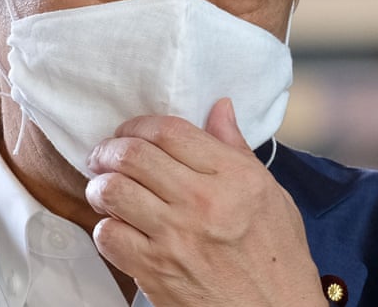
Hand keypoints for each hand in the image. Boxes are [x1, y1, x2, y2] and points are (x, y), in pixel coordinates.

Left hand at [85, 98, 325, 306]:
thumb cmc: (277, 255)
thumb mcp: (271, 193)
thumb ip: (236, 149)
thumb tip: (219, 108)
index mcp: (234, 177)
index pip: (169, 131)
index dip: (138, 125)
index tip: (129, 132)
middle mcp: (203, 202)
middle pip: (133, 155)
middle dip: (109, 150)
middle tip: (104, 156)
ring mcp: (176, 237)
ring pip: (112, 191)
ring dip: (100, 186)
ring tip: (105, 188)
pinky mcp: (155, 271)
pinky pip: (108, 235)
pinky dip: (105, 227)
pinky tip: (118, 227)